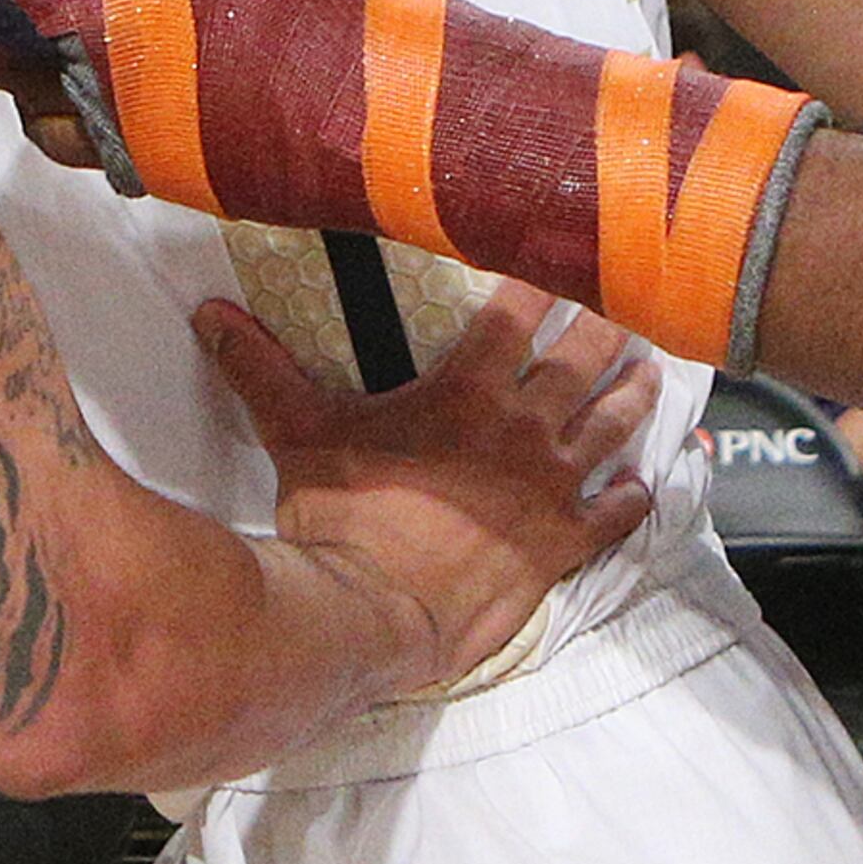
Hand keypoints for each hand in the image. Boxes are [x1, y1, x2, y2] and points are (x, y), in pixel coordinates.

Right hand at [206, 279, 656, 697]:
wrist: (373, 610)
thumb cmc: (339, 519)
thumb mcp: (296, 432)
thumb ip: (260, 366)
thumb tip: (212, 314)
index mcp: (467, 389)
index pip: (519, 311)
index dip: (543, 277)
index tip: (562, 253)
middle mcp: (522, 427)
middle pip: (585, 355)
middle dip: (609, 324)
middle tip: (630, 303)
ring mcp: (551, 484)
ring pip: (614, 423)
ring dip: (636, 394)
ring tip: (650, 373)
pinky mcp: (563, 542)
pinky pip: (617, 513)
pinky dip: (635, 495)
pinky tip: (645, 484)